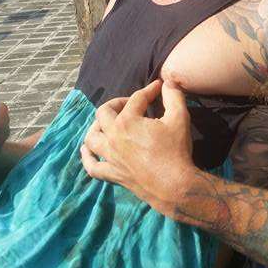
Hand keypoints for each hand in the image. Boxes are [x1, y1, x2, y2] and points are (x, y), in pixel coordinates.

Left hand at [80, 79, 194, 216]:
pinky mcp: (112, 174)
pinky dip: (87, 157)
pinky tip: (87, 150)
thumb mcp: (179, 118)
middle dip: (117, 103)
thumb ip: (173, 96)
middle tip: (131, 104)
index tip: (158, 88)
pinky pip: (92, 166)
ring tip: (107, 123)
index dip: (149, 90)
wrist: (174, 185)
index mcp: (128, 121)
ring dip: (96, 127)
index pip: (136, 99)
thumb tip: (168, 82)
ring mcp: (110, 156)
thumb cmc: (176, 151)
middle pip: (104, 112)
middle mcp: (113, 137)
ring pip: (91, 137)